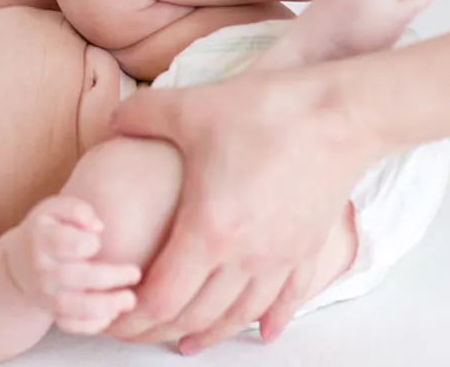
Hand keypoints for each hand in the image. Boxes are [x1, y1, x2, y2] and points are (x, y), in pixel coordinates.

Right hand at [6, 195, 140, 334]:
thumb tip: (98, 227)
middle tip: (135, 273)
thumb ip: (77, 209)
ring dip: (106, 306)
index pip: (68, 244)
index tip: (98, 241)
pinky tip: (111, 314)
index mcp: (42, 239)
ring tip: (129, 300)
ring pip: (74, 307)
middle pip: (77, 277)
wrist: (20, 261)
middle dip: (111, 277)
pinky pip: (72, 325)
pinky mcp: (52, 313)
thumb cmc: (47, 229)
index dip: (90, 243)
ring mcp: (46, 295)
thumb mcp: (55, 208)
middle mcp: (42, 270)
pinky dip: (92, 324)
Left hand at [103, 66, 379, 352]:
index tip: (113, 317)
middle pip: (198, 314)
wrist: (340, 112)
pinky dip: (270, 319)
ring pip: (241, 314)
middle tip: (137, 332)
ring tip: (188, 342)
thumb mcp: (188, 108)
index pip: (163, 297)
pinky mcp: (307, 247)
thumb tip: (110, 120)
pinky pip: (287, 298)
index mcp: (208, 230)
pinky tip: (264, 332)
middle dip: (161, 330)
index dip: (133, 315)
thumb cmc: (263, 112)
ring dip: (211, 332)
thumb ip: (140, 116)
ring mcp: (280, 256)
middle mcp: (245, 256)